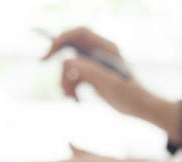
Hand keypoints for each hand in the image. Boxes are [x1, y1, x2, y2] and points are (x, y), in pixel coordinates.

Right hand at [43, 28, 181, 143]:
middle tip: (42, 62)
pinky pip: (74, 77)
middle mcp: (100, 53)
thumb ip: (90, 72)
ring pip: (70, 66)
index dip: (62, 38)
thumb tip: (68, 61)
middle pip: (71, 48)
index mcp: (107, 48)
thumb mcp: (110, 85)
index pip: (80, 33)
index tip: (49, 51)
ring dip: (66, 81)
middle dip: (60, 61)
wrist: (140, 108)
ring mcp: (95, 64)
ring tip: (71, 98)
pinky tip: (76, 100)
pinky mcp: (93, 75)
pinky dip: (71, 88)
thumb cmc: (131, 95)